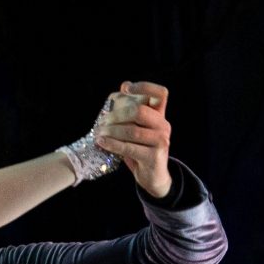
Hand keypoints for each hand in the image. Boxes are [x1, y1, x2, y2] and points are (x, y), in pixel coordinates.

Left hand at [100, 82, 172, 198]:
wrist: (152, 176)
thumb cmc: (140, 148)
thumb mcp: (136, 128)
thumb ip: (129, 111)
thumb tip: (119, 91)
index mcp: (160, 115)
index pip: (160, 93)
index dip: (144, 86)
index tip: (125, 88)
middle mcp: (164, 125)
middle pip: (140, 111)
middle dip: (117, 115)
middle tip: (102, 122)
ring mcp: (161, 141)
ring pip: (132, 131)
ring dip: (111, 131)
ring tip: (99, 133)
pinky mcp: (154, 156)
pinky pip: (129, 147)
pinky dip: (112, 144)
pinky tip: (101, 142)